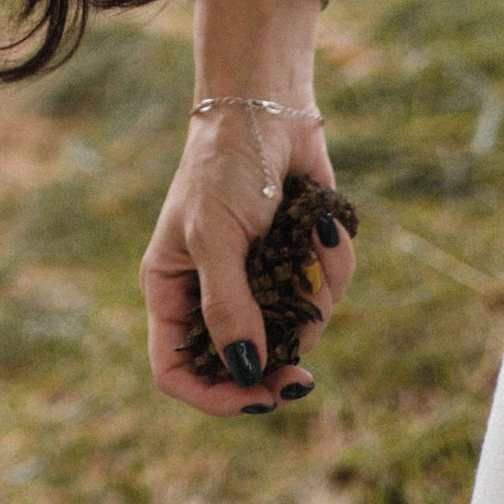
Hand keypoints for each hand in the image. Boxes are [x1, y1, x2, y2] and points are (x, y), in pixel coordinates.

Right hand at [141, 103, 355, 413]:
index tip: (255, 396)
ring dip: (314, 295)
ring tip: (314, 241)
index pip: (177, 368)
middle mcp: (213, 293)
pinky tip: (322, 225)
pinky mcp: (296, 263)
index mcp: (173, 288)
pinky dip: (330, 265)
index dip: (211, 395)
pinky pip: (322, 295)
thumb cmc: (223, 164)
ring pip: (294, 332)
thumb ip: (228, 306)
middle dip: (278, 365)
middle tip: (304, 377)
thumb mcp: (215, 235)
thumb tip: (245, 370)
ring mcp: (257, 280)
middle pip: (243, 366)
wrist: (269, 106)